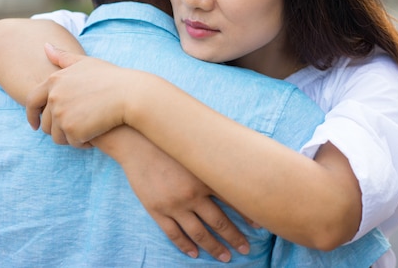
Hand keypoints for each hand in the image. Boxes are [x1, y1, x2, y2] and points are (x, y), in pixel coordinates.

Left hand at [26, 44, 128, 146]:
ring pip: (57, 136)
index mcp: (54, 81)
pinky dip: (82, 143)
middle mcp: (54, 98)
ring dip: (70, 138)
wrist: (129, 94)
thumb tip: (45, 46)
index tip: (35, 124)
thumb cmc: (111, 78)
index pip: (32, 101)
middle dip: (57, 130)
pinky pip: (72, 143)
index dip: (32, 115)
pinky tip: (94, 137)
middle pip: (45, 123)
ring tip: (86, 134)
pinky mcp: (72, 130)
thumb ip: (63, 57)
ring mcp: (61, 114)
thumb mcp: (86, 62)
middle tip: (72, 132)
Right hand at [93, 129, 249, 261]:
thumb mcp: (195, 149)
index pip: (233, 201)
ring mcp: (174, 204)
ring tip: (225, 257)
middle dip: (235, 238)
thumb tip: (235, 162)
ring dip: (214, 247)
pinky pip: (174, 233)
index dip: (247, 215)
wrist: (137, 141)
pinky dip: (185, 246)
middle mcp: (192, 194)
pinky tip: (195, 254)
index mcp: (205, 177)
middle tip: (246, 250)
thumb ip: (214, 158)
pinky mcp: (156, 210)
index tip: (260, 227)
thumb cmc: (169, 141)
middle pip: (219, 222)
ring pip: (198, 233)